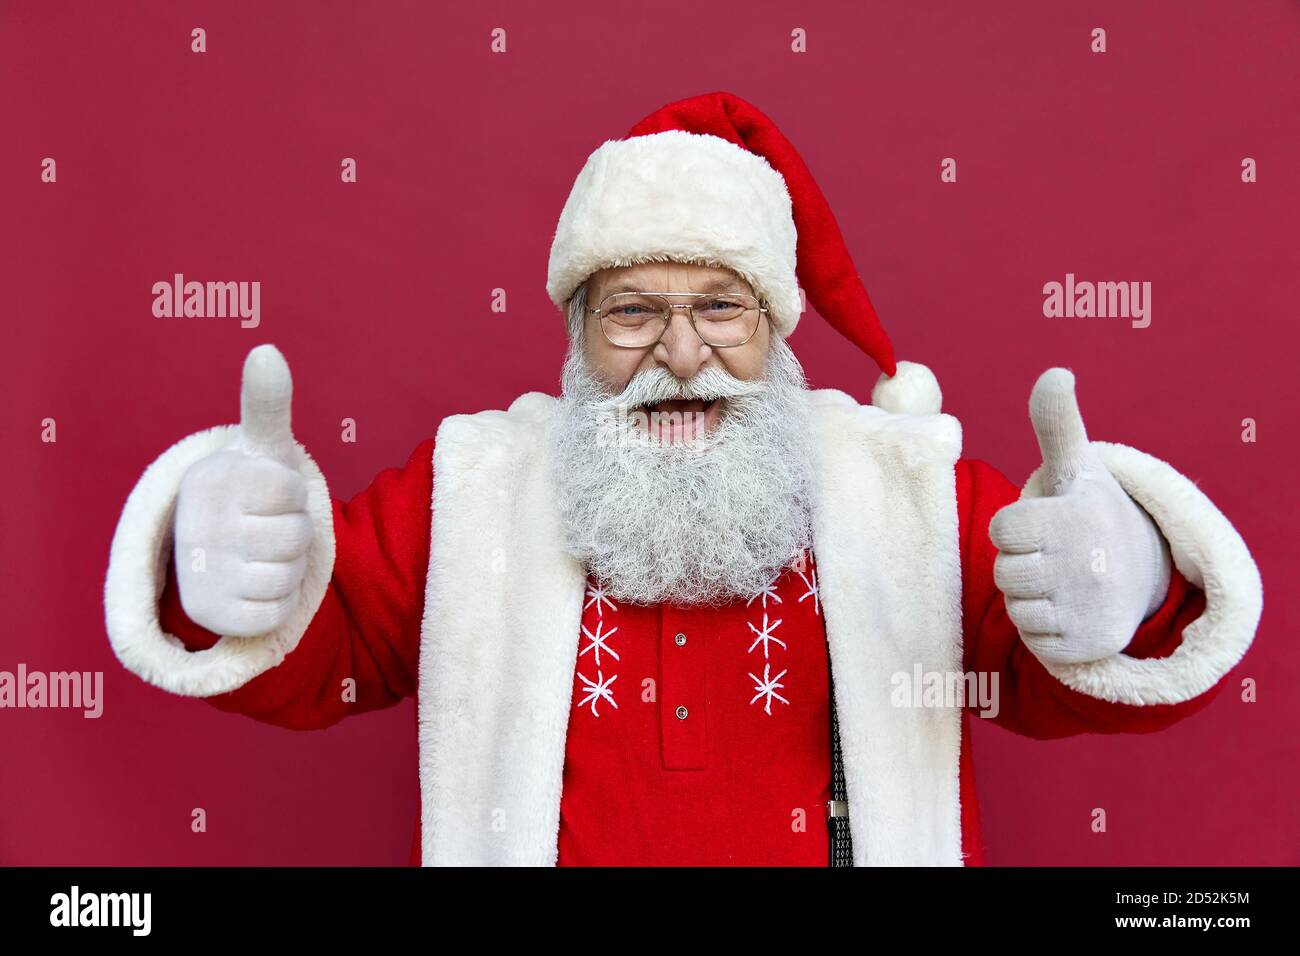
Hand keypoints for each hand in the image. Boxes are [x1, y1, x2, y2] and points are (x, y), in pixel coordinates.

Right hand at [173, 345, 313, 636]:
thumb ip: (266, 403)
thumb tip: (267, 350)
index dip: (293, 495)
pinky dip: (277, 602)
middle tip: (265, 528)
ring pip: (289, 574)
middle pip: (296, 536)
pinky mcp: (214, 617)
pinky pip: (276, 611)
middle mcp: (197, 527)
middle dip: (294, 533)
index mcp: (210, 481)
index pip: (292, 493)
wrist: (213, 553)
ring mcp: (201, 575)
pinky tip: (253, 587)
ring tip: (259, 555)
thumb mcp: (262, 448)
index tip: (267, 494)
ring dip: (288, 567)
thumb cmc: (251, 492)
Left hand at [988, 369, 1170, 664]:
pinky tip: (1070, 609)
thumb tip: (1055, 372)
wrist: (1144, 575)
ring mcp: (1084, 607)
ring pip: (1014, 604)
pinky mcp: (1082, 645)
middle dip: (1022, 561)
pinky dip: (1043, 626)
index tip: (1047, 523)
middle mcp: (1082, 563)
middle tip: (1056, 554)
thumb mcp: (1076, 468)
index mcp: (1074, 518)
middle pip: (1004, 569)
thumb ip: (1056, 423)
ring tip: (1063, 580)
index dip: (1017, 527)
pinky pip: (1031, 637)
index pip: (1003, 528)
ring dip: (1030, 594)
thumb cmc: (1092, 513)